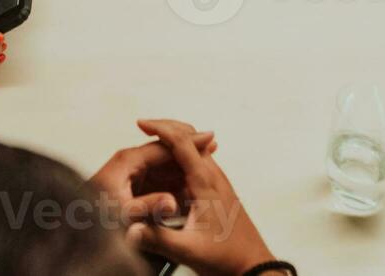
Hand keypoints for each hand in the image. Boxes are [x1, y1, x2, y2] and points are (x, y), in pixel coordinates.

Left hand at [90, 120, 217, 223]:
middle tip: (213, 146)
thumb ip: (148, 207)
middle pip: (165, 152)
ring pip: (163, 166)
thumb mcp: (120, 215)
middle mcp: (128, 163)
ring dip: (183, 166)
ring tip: (206, 163)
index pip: (163, 146)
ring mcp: (129, 174)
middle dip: (188, 149)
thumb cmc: (90, 219)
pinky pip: (157, 179)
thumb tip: (171, 201)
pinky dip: (173, 180)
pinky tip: (188, 184)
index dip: (188, 143)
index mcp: (126, 162)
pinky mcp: (130, 187)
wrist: (74, 227)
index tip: (209, 139)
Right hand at [126, 119, 273, 275]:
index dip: (161, 129)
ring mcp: (217, 184)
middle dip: (166, 128)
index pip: (182, 143)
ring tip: (150, 146)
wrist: (253, 266)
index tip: (142, 123)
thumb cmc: (227, 258)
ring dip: (174, 143)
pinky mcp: (217, 193)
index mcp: (205, 183)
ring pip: (194, 152)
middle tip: (144, 127)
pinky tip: (167, 173)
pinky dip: (180, 160)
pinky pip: (197, 166)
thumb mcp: (188, 250)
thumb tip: (130, 230)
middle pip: (190, 139)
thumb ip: (158, 238)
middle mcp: (213, 178)